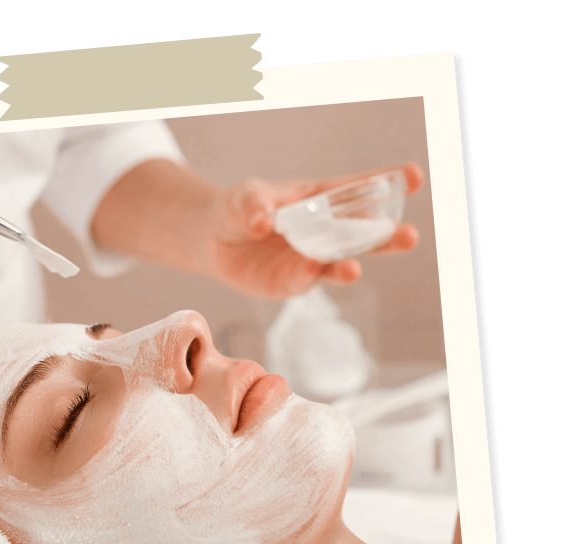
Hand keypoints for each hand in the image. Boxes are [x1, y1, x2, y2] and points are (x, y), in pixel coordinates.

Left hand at [208, 163, 423, 297]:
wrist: (214, 240)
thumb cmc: (239, 207)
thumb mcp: (246, 196)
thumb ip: (255, 206)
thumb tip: (262, 221)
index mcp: (321, 199)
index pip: (358, 189)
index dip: (387, 183)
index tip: (414, 177)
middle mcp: (323, 230)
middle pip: (361, 233)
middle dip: (385, 235)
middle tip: (408, 236)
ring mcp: (310, 258)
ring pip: (337, 263)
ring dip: (348, 266)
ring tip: (353, 269)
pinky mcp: (292, 281)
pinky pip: (304, 280)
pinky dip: (308, 276)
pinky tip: (312, 270)